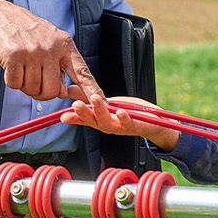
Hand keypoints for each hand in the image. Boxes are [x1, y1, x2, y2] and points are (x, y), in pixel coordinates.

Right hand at [0, 0, 105, 104]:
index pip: (82, 72)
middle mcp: (51, 48)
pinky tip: (10, 65)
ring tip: (21, 67)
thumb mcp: (49, 42)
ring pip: (34, 90)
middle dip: (42, 92)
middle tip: (33, 78)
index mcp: (64, 44)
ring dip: (25, 85)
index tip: (101, 103)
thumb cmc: (24, 32)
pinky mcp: (14, 56)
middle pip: (54, 91)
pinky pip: (15, 84)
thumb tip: (65, 93)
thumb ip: (59, 66)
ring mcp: (33, 51)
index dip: (92, 89)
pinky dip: (11, 81)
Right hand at [64, 95, 180, 151]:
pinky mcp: (135, 126)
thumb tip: (69, 89)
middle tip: (76, 104)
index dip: (74, 118)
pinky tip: (119, 110)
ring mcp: (121, 127)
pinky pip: (128, 123)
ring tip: (95, 100)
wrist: (154, 122)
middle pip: (93, 121)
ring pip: (108, 122)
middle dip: (83, 113)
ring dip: (100, 112)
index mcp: (101, 120)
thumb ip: (89, 98)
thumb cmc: (129, 112)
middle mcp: (108, 126)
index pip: (84, 120)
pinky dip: (123, 118)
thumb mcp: (108, 102)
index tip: (63, 116)